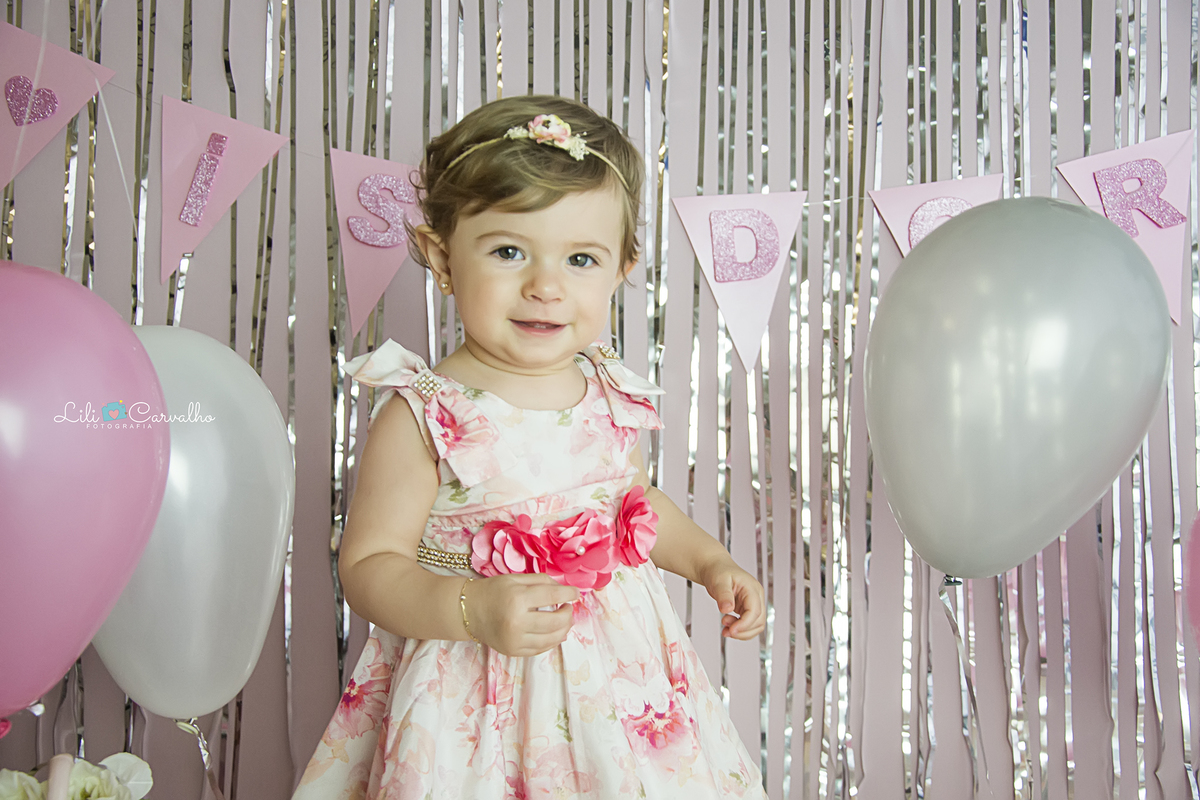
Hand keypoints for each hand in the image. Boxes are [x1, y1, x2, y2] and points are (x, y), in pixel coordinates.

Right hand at [462, 573, 579, 656]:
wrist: (468, 611)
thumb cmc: (493, 591)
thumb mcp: (515, 579)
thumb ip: (541, 581)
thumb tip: (565, 588)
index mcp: (517, 599)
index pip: (553, 596)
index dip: (569, 594)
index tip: (576, 593)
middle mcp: (516, 622)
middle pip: (556, 622)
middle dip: (568, 614)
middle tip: (568, 608)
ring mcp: (515, 640)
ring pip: (552, 639)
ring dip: (564, 629)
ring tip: (565, 620)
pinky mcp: (513, 651)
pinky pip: (541, 649)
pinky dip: (552, 641)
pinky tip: (556, 633)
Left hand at [699, 558, 765, 639]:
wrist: (715, 568)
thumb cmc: (718, 571)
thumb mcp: (718, 581)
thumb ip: (723, 595)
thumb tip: (727, 609)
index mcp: (752, 588)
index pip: (755, 611)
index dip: (745, 624)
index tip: (732, 630)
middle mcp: (756, 597)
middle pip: (758, 621)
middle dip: (743, 630)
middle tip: (726, 630)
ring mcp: (752, 604)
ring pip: (756, 626)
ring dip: (742, 633)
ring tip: (725, 629)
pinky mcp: (747, 609)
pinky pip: (749, 625)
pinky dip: (740, 630)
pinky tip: (728, 627)